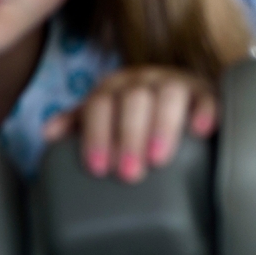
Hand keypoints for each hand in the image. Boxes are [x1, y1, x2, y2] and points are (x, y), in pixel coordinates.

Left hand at [42, 66, 218, 182]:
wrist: (180, 98)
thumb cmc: (136, 116)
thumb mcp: (105, 117)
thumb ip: (79, 123)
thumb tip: (49, 133)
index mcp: (115, 87)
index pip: (100, 104)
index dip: (97, 135)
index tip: (99, 168)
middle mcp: (144, 80)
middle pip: (134, 100)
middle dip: (129, 137)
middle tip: (129, 174)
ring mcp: (177, 82)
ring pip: (169, 94)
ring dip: (162, 126)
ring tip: (158, 159)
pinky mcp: (205, 92)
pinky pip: (207, 97)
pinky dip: (204, 112)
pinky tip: (200, 131)